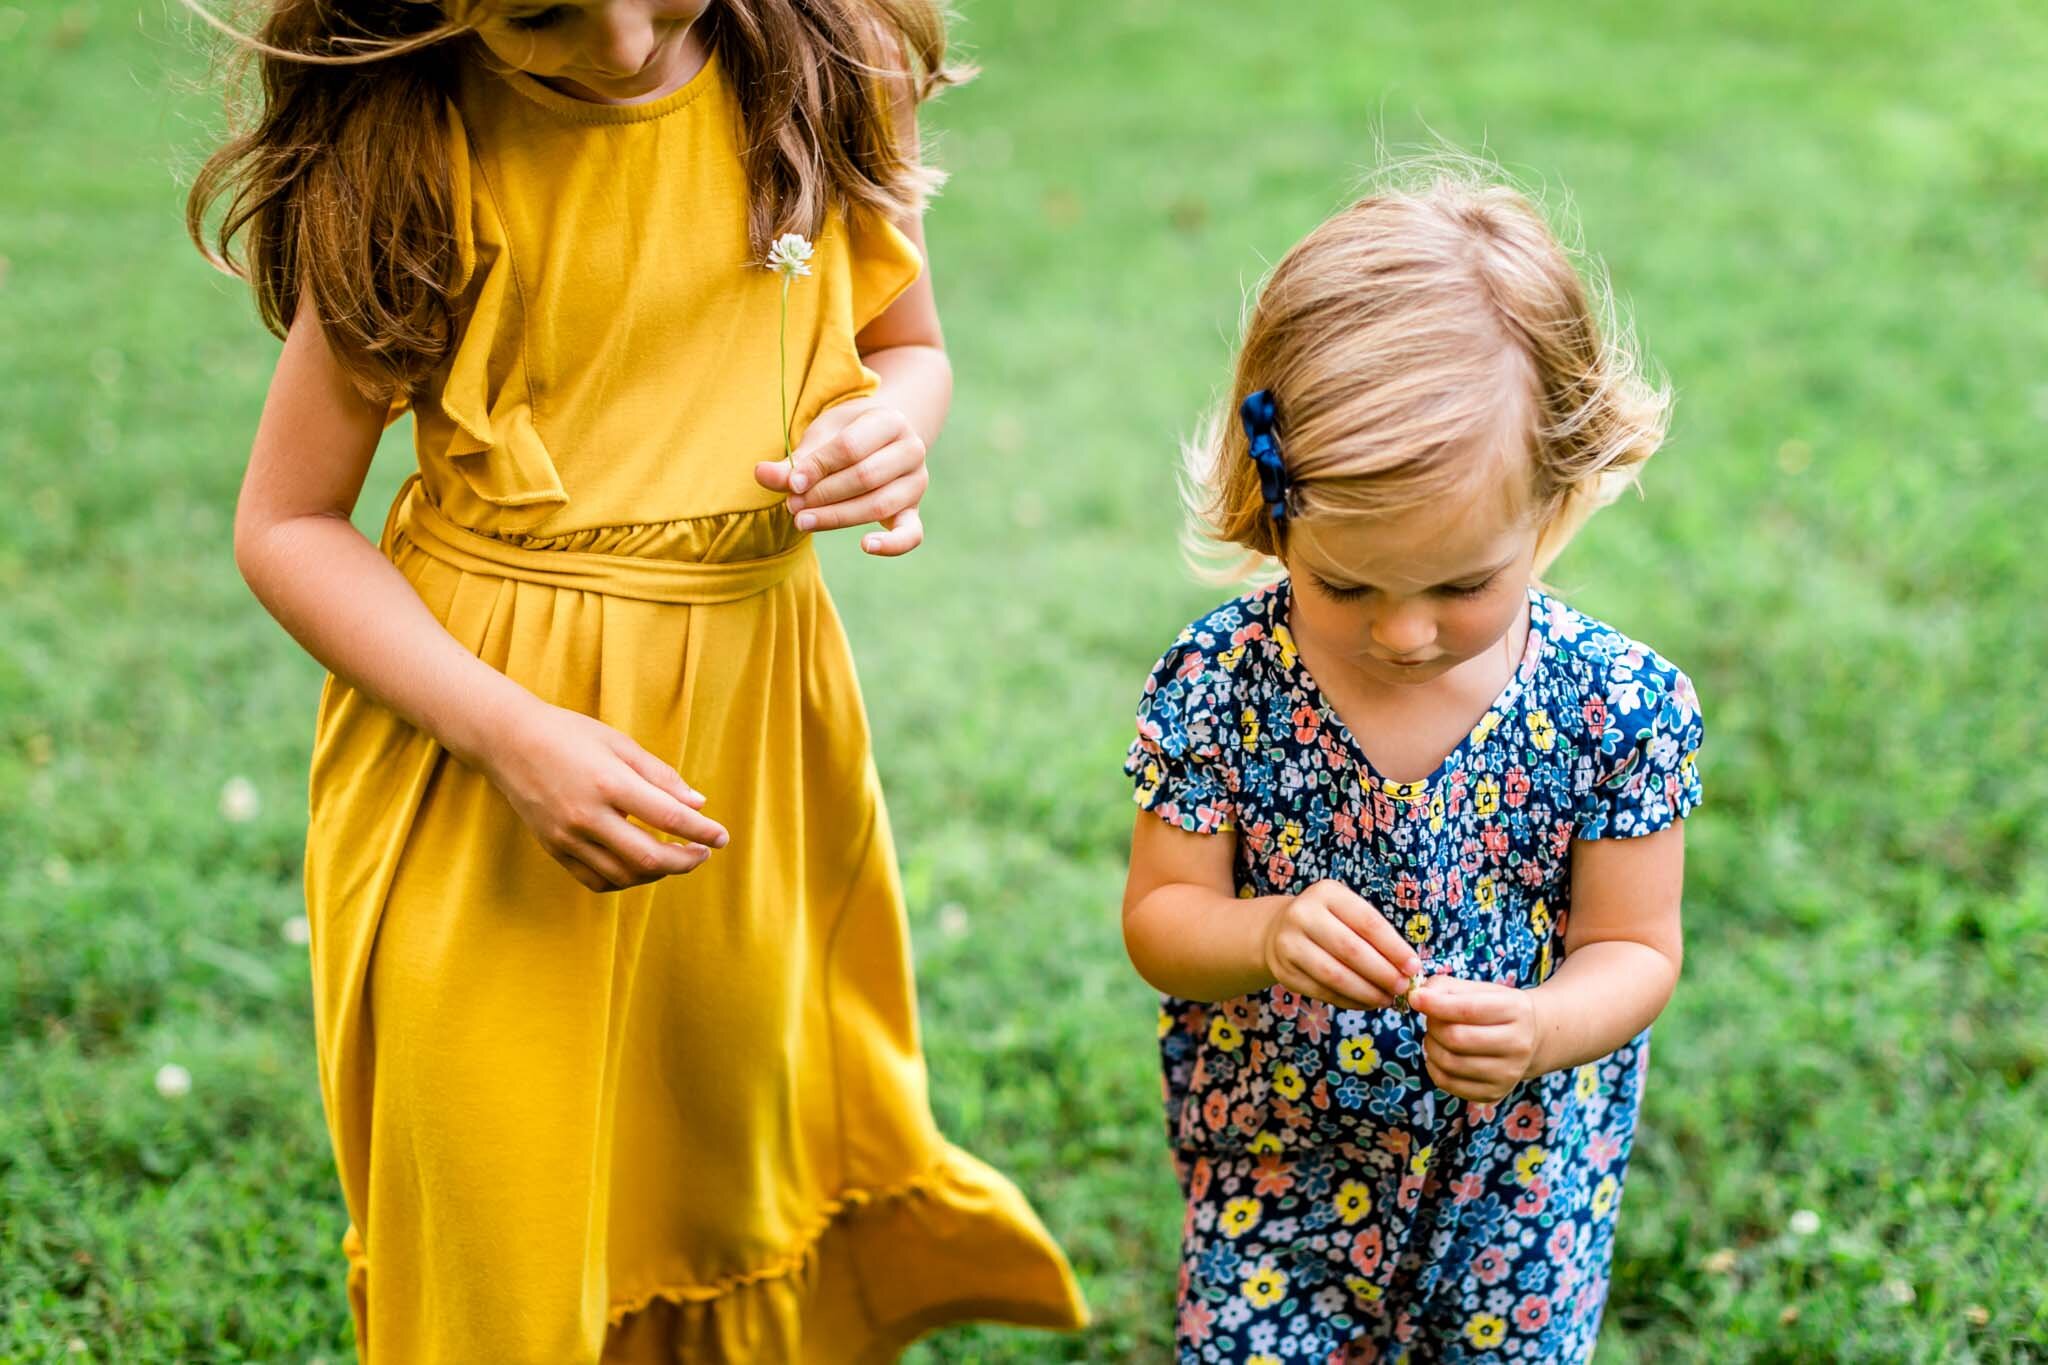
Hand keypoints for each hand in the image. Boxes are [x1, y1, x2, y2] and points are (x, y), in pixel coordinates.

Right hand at [480, 698, 730, 893]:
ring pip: (624, 876)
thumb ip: (661, 776)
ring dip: (658, 873)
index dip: (702, 831)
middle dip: (686, 861)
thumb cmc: (570, 735)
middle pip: (649, 857)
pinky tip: (639, 866)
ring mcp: (567, 837)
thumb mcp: (620, 744)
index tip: (722, 837)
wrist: (509, 741)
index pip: (669, 818)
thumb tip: (699, 805)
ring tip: (674, 858)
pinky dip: (624, 880)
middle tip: (703, 853)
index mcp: (609, 783)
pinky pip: (596, 880)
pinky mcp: (554, 849)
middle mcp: (587, 815)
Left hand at [753, 397, 927, 555]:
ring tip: (804, 521)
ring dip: (838, 517)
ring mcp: (916, 482)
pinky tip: (865, 546)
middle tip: (792, 506)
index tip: (791, 484)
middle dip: (824, 494)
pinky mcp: (914, 511)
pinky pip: (911, 534)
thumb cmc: (846, 434)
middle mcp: (912, 449)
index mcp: (890, 420)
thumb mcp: (821, 436)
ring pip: (879, 505)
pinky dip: (892, 545)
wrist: (882, 439)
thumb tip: (761, 474)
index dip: (819, 467)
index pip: (851, 447)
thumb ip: (795, 460)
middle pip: (865, 477)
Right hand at [1259, 880, 1423, 1010]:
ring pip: (1335, 975)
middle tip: (1403, 988)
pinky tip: (1366, 1003)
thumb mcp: (1348, 912)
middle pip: (1351, 950)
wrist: (1277, 930)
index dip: (1394, 948)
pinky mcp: (1284, 971)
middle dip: (1383, 973)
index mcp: (1327, 893)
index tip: (1414, 967)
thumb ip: (1375, 935)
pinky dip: (1349, 1001)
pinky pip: (1322, 991)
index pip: (1368, 922)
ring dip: (1367, 992)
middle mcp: (1303, 914)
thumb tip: (1408, 969)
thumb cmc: (1328, 921)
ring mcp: (1289, 944)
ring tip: (1386, 999)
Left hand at [1411, 976, 1541, 1102]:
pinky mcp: (1494, 1093)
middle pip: (1456, 1039)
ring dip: (1431, 1046)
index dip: (1436, 1004)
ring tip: (1435, 1036)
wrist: (1530, 1037)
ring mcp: (1508, 1073)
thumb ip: (1446, 988)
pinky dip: (1433, 1067)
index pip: (1468, 1010)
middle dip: (1433, 1026)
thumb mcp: (1479, 989)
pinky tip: (1439, 1055)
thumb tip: (1418, 996)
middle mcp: (1518, 1045)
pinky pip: (1449, 1083)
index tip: (1415, 998)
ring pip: (1450, 1063)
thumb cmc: (1495, 1008)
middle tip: (1431, 1020)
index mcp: (1516, 1011)